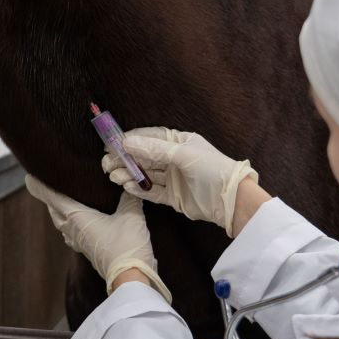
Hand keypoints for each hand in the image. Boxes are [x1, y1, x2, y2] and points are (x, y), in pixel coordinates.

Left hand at [25, 175, 171, 302]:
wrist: (130, 278)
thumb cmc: (126, 245)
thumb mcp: (131, 216)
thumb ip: (129, 197)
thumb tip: (129, 183)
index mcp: (77, 218)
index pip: (53, 199)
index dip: (41, 188)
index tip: (28, 179)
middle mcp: (73, 231)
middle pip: (55, 213)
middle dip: (50, 201)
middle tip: (46, 189)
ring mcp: (80, 244)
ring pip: (62, 226)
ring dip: (59, 215)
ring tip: (62, 206)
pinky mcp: (88, 252)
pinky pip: (73, 236)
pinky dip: (71, 227)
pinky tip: (80, 227)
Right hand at [102, 127, 258, 236]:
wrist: (231, 200)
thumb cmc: (212, 170)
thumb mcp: (183, 155)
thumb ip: (154, 150)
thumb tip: (126, 143)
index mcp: (179, 142)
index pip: (150, 137)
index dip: (131, 140)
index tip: (113, 143)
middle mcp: (174, 159)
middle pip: (144, 157)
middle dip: (125, 159)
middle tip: (107, 163)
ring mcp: (173, 178)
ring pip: (146, 174)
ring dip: (129, 174)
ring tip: (114, 176)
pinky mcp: (173, 196)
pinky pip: (151, 191)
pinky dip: (139, 189)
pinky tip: (127, 186)